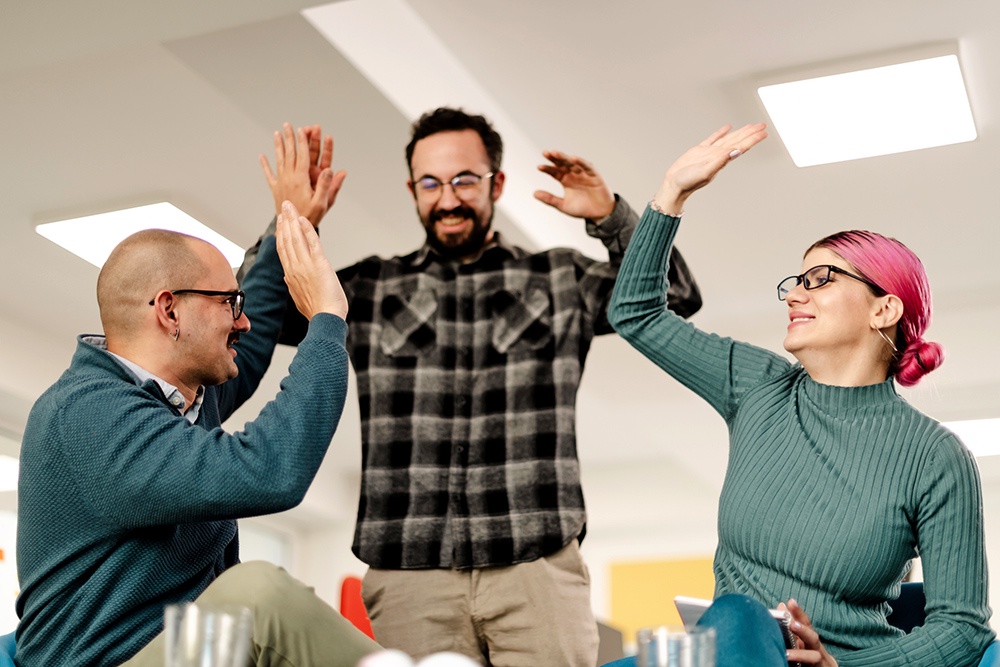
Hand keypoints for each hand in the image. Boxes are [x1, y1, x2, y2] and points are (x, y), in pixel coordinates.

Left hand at [260, 123, 346, 226]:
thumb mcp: (322, 203)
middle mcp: (289, 177)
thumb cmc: (309, 217)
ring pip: (280, 160)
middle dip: (290, 138)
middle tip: (288, 125)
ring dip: (278, 146)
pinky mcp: (275, 189)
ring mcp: (281, 182)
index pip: (303, 155)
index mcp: (301, 179)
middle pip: (290, 153)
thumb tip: (333, 169)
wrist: (291, 229)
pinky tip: (261, 156)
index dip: (303, 141)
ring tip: (277, 133)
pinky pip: (269, 174)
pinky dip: (265, 165)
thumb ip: (327, 185)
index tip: (303, 129)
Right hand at [275, 200, 347, 319]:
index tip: (280, 223)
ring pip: (295, 238)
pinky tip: (302, 219)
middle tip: (284, 207)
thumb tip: (288, 280)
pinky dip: (306, 229)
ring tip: (289, 206)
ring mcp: (305, 266)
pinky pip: (311, 242)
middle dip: (284, 222)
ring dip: (292, 220)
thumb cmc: (318, 312)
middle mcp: (295, 268)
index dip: (281, 234)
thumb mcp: (300, 297)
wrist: (326, 320)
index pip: (283, 250)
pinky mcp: (319, 264)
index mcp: (291, 276)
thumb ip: (294, 285)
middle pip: (286, 240)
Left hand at [533, 151, 614, 220]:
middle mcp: (574, 174)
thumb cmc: (582, 208)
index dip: (547, 169)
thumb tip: (534, 194)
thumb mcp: (563, 205)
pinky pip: (587, 167)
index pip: (555, 172)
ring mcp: (584, 174)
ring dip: (565, 158)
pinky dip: (581, 162)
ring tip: (556, 153)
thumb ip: (550, 199)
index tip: (539, 167)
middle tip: (546, 153)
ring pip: (573, 163)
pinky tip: (573, 158)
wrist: (600, 214)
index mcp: (566, 180)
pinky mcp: (594, 175)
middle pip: (563, 164)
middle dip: (555, 158)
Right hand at [652, 123, 767, 214]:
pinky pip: (713, 138)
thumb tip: (735, 151)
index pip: (741, 147)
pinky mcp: (700, 150)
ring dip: (740, 132)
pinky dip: (721, 132)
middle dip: (751, 133)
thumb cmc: (688, 182)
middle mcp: (718, 155)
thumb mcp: (705, 172)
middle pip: (738, 141)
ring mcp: (709, 152)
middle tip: (762, 125)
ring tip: (750, 126)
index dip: (753, 139)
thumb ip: (720, 161)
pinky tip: (728, 128)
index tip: (763, 133)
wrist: (674, 185)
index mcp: (721, 160)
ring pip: (728, 138)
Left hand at [780, 599, 838, 666]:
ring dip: (800, 655)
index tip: (791, 602)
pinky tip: (788, 663)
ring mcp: (820, 662)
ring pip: (814, 657)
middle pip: (813, 638)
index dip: (799, 613)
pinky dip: (800, 664)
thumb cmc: (810, 655)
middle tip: (792, 624)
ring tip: (786, 654)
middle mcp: (817, 649)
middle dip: (803, 630)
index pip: (806, 623)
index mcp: (810, 639)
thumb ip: (791, 624)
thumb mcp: (800, 640)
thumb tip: (782, 605)